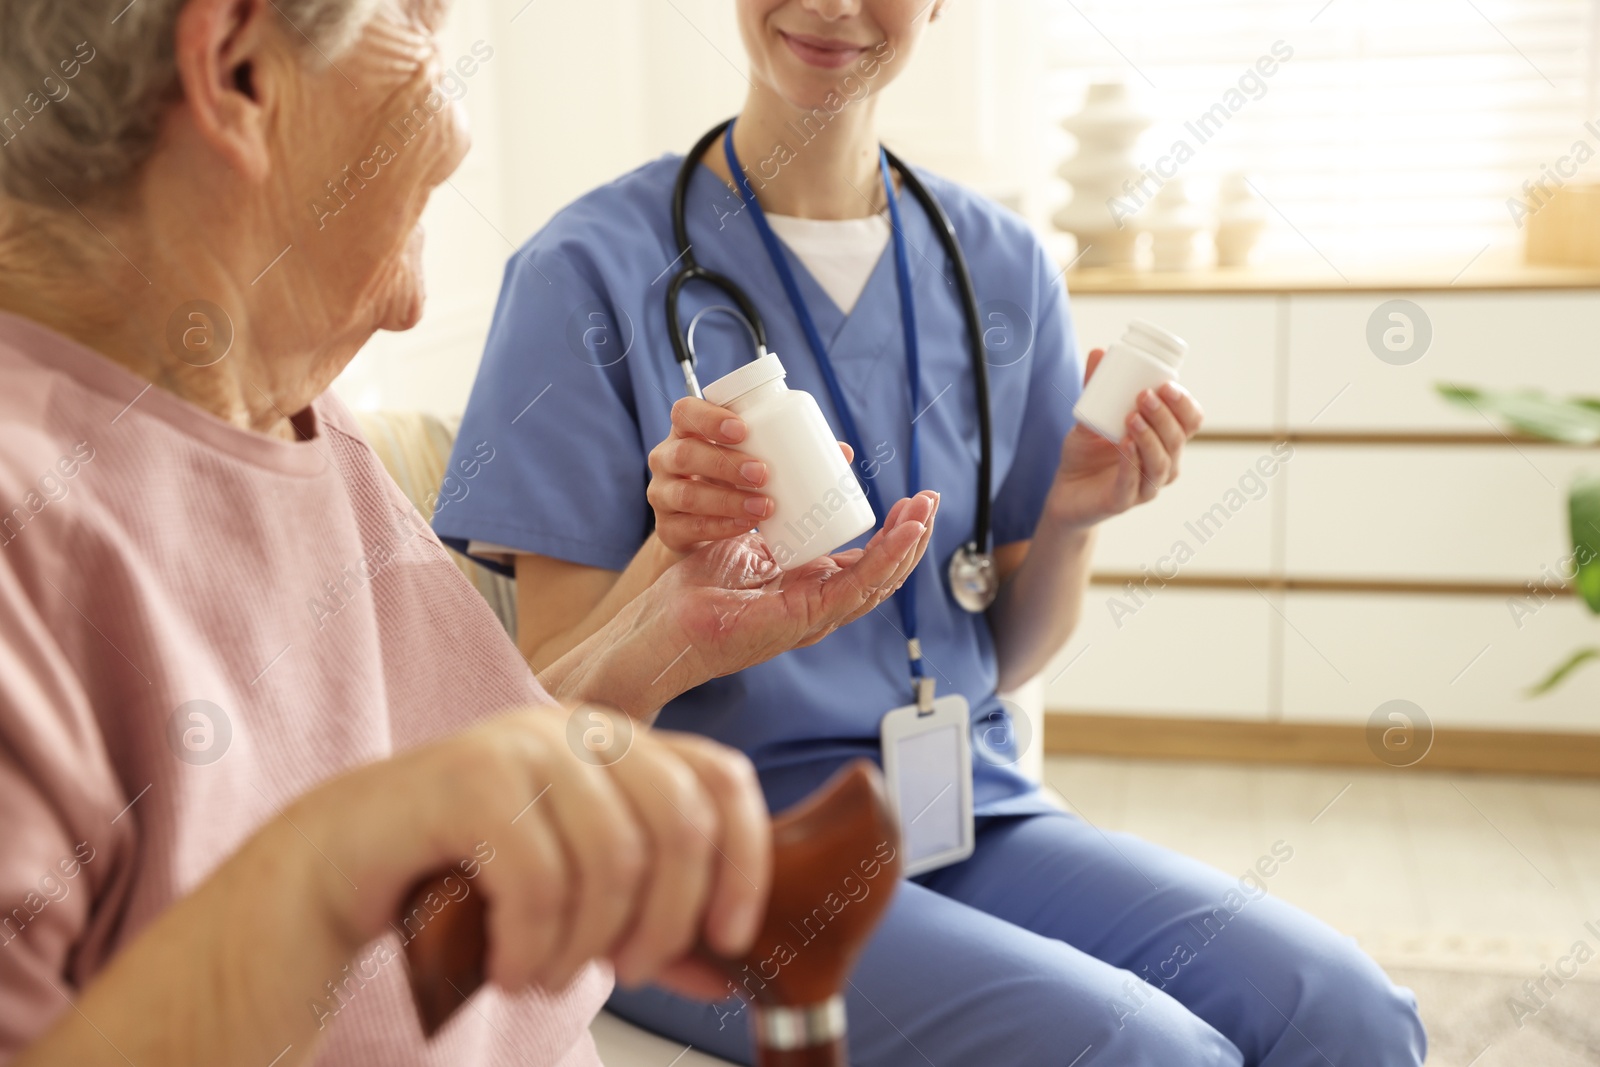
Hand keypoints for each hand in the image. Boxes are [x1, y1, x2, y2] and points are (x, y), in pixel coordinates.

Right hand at [290, 707, 770, 996]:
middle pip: (679, 822)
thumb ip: (650, 928)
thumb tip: (728, 975)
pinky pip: (539, 876)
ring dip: (587, 947)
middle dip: (666, 920)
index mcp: (619, 746)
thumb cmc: (466, 876)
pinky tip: (511, 968)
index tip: (733, 937)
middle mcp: (578, 729)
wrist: (340, 860)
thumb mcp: (577, 905)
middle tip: (627, 972)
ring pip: (614, 857)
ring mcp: (523, 743)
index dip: (746, 861)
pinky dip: (534, 946)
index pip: (721, 780)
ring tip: (549, 976)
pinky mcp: (467, 775)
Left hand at [616, 490, 938, 697]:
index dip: (895, 536)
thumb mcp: (751, 548)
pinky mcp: (804, 619)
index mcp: (812, 592)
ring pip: (878, 582)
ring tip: (926, 511)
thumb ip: (778, 530)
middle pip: (883, 574)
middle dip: (913, 537)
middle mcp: (821, 608)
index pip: (868, 565)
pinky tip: (904, 536)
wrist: (665, 623)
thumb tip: (794, 488)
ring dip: (908, 546)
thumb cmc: (699, 589)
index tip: (912, 502)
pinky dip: (885, 562)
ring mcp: (816, 617)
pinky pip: (855, 589)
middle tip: (930, 500)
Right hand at [647, 397, 852, 554]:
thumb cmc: (733, 479)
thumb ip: (791, 451)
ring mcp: (663, 494)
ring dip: (726, 499)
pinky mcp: (666, 529)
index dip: (709, 418)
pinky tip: (743, 527)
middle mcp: (668, 458)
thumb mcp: (752, 458)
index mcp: (689, 431)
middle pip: (684, 453)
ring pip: (684, 493)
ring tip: (764, 506)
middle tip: (764, 473)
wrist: (704, 527)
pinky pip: (686, 527)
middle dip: (724, 462)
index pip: (686, 412)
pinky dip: (717, 527)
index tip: (743, 429)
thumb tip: (842, 453)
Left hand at [1048, 349, 1203, 528]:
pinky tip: (1124, 444)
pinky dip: (1131, 463)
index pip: (1190, 422)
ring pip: (1161, 463)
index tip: (1165, 385)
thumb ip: (1095, 389)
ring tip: (1132, 417)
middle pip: (1178, 440)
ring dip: (1150, 437)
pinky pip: (1133, 484)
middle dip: (1165, 416)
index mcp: (1164, 441)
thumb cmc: (1086, 454)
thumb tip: (1098, 352)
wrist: (1065, 492)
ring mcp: (1145, 487)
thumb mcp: (1090, 417)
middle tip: (1145, 396)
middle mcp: (1162, 465)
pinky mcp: (1123, 502)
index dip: (1185, 404)